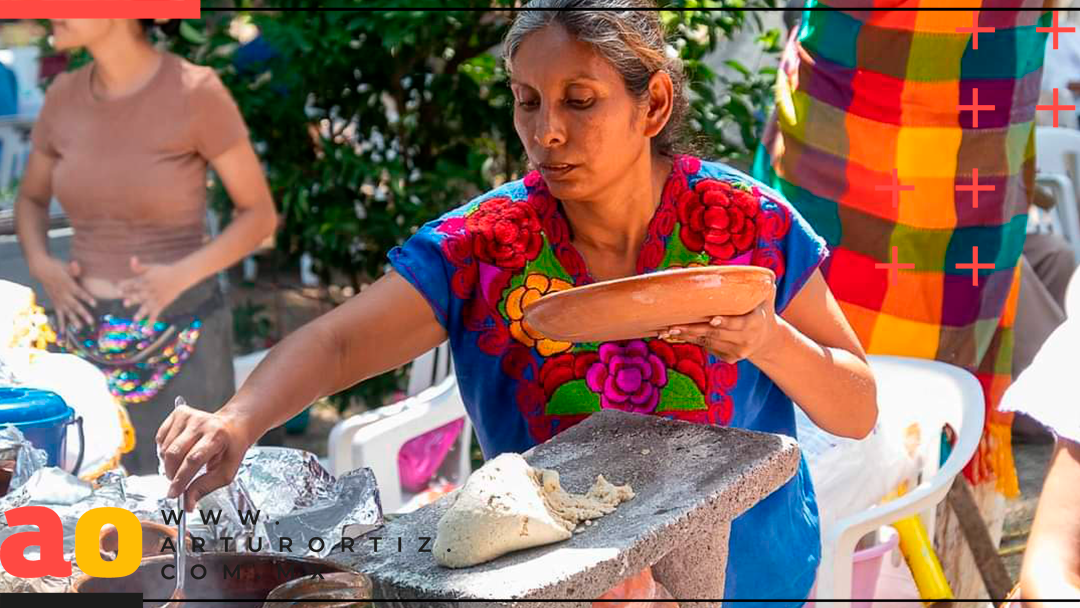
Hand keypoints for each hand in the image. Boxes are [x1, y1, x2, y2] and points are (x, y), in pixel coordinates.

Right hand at [31, 257, 95, 332]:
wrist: (42, 269)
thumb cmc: (57, 266)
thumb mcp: (65, 266)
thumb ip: (73, 268)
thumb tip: (76, 265)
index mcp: (68, 285)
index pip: (80, 293)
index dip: (87, 298)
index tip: (95, 304)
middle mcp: (64, 294)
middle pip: (75, 305)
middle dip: (83, 314)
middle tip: (91, 322)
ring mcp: (59, 300)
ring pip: (68, 312)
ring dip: (74, 321)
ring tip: (80, 328)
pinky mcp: (55, 303)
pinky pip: (59, 315)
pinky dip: (61, 324)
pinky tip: (64, 332)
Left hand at [118, 257, 187, 324]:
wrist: (180, 277)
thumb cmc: (164, 271)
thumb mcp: (151, 267)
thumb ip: (139, 266)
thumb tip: (131, 258)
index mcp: (144, 281)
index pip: (132, 284)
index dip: (124, 286)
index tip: (117, 289)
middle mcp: (149, 291)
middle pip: (139, 295)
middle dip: (132, 299)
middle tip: (125, 303)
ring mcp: (155, 298)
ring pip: (147, 306)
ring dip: (141, 313)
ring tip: (136, 319)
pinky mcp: (161, 304)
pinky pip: (155, 314)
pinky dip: (151, 322)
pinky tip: (147, 329)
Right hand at [157, 404, 251, 511]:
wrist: (233, 425)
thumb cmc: (231, 449)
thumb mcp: (226, 471)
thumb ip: (206, 487)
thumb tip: (187, 505)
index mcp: (218, 435)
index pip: (194, 459)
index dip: (181, 479)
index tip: (174, 494)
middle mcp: (202, 422)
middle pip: (175, 453)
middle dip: (171, 474)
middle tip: (176, 483)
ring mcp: (189, 416)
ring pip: (165, 448)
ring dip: (168, 464)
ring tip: (181, 466)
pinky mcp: (178, 413)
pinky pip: (160, 439)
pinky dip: (163, 452)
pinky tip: (178, 452)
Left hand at [660, 285, 782, 364]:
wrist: (766, 339)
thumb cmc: (761, 310)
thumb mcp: (766, 296)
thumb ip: (761, 284)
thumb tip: (755, 271)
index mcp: (755, 323)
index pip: (739, 323)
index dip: (726, 322)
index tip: (712, 319)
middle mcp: (746, 340)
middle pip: (716, 334)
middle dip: (694, 330)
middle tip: (674, 326)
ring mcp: (737, 352)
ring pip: (708, 342)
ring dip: (687, 336)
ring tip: (667, 330)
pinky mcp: (729, 358)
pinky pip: (707, 347)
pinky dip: (691, 340)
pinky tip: (676, 335)